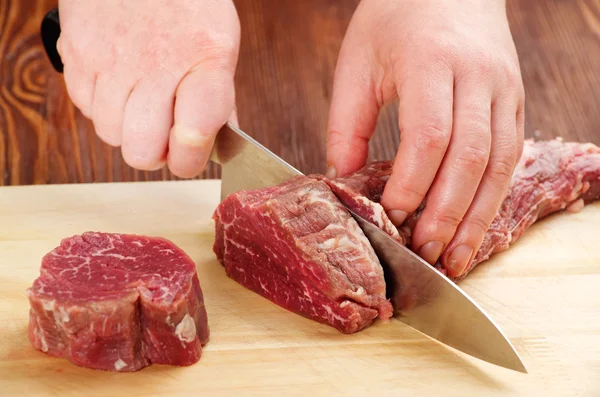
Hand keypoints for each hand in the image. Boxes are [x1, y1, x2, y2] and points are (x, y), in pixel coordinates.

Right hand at [57, 0, 239, 177]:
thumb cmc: (185, 4)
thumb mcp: (219, 45)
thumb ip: (219, 99)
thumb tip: (217, 146)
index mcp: (204, 61)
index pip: (193, 135)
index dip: (190, 159)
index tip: (190, 157)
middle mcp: (156, 64)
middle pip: (142, 151)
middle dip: (154, 153)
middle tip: (162, 134)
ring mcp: (111, 60)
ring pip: (110, 134)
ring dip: (126, 129)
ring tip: (139, 100)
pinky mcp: (77, 53)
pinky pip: (84, 108)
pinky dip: (101, 105)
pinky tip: (117, 82)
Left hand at [326, 0, 524, 277]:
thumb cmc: (395, 18)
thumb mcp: (357, 62)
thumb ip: (347, 123)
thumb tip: (343, 179)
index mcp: (432, 61)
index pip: (430, 135)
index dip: (413, 183)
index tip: (393, 215)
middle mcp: (478, 76)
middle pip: (471, 157)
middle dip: (447, 212)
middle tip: (426, 253)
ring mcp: (503, 88)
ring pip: (499, 164)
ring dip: (477, 216)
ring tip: (455, 257)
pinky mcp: (514, 101)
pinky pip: (511, 157)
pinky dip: (493, 197)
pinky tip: (475, 226)